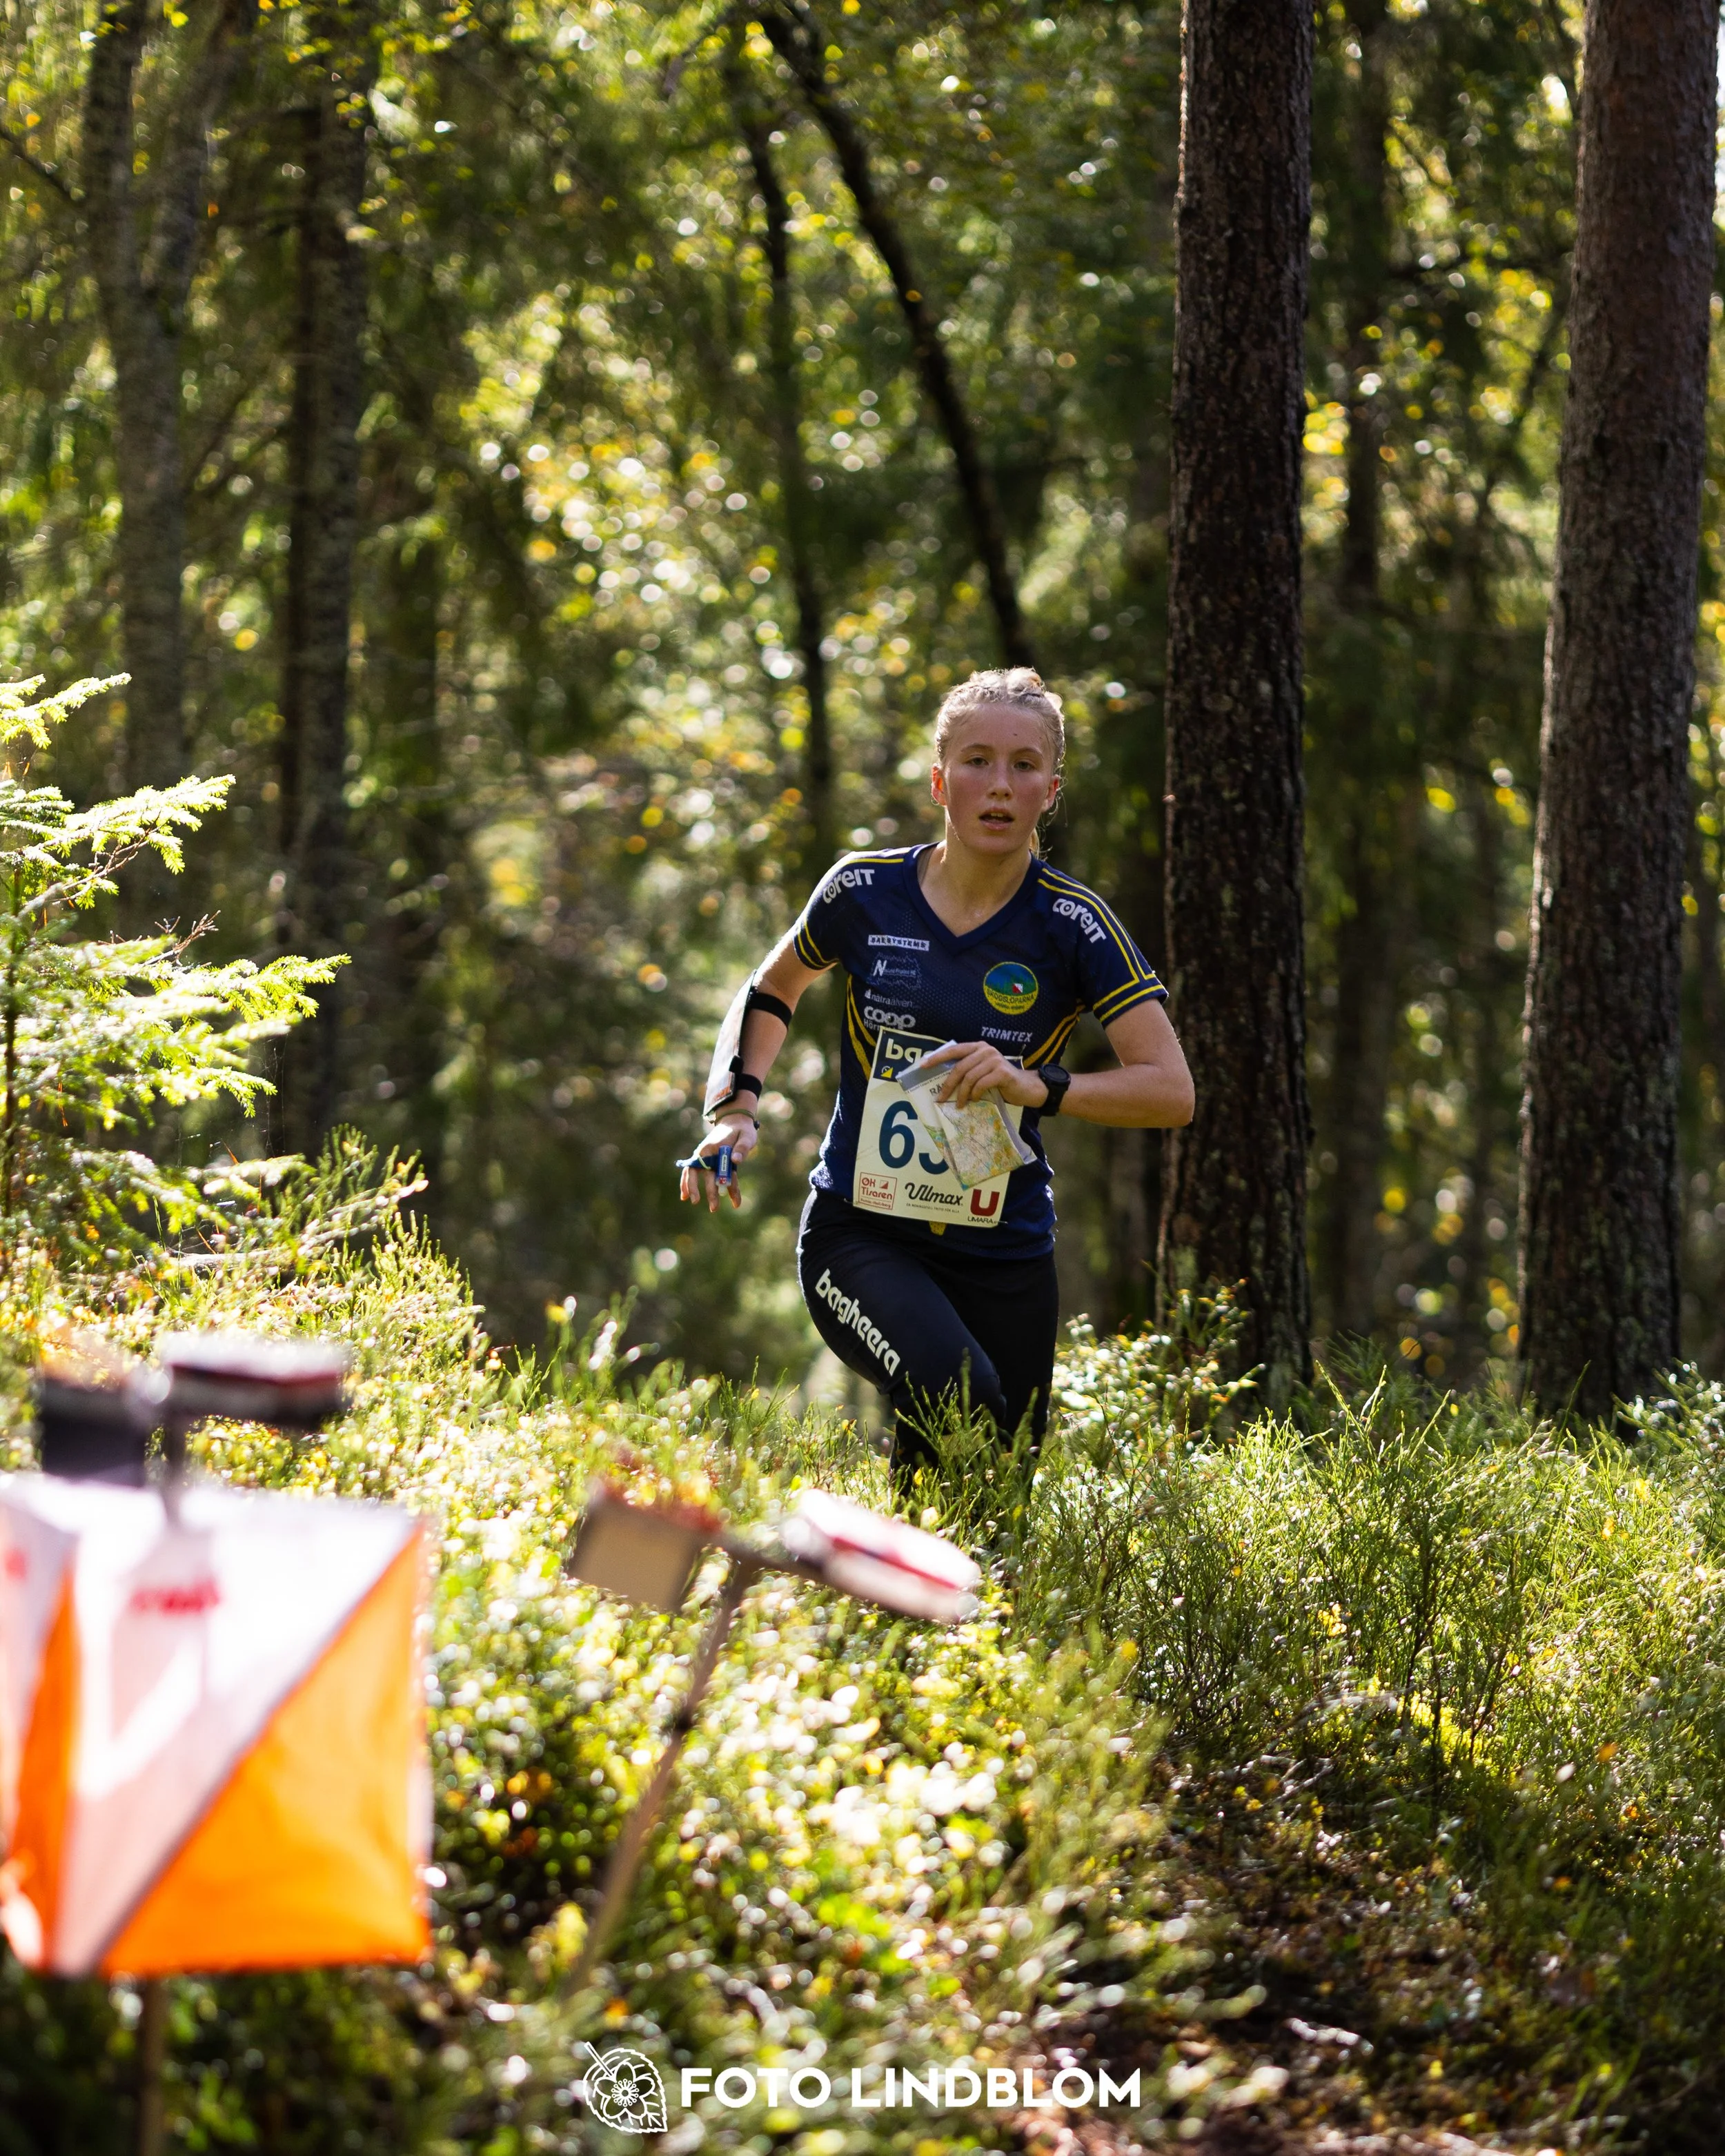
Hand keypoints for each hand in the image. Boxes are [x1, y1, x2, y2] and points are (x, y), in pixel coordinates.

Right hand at [678, 1112, 757, 1212]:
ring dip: (692, 1187)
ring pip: (693, 1173)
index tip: (724, 1193)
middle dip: (709, 1191)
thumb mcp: (747, 1137)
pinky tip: (685, 1195)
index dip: (719, 1182)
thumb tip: (735, 1160)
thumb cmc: (742, 1130)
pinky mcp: (704, 1159)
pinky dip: (688, 1183)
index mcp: (714, 1147)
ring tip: (692, 1201)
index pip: (715, 1167)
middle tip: (714, 1208)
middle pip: (702, 1173)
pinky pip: (694, 1172)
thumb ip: (742, 1148)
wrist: (734, 1120)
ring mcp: (702, 1155)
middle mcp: (705, 1152)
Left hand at [922, 1040, 1048, 1110]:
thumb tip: (943, 1082)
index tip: (923, 1066)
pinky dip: (975, 1094)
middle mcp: (985, 1050)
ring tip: (960, 1104)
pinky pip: (981, 1084)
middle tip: (940, 1098)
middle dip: (948, 1085)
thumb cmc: (1000, 1081)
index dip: (937, 1057)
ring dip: (962, 1094)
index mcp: (978, 1047)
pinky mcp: (1002, 1072)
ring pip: (969, 1078)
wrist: (1025, 1087)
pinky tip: (975, 1100)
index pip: (954, 1049)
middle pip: (959, 1067)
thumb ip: (967, 1071)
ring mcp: (994, 1060)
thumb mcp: (981, 1072)